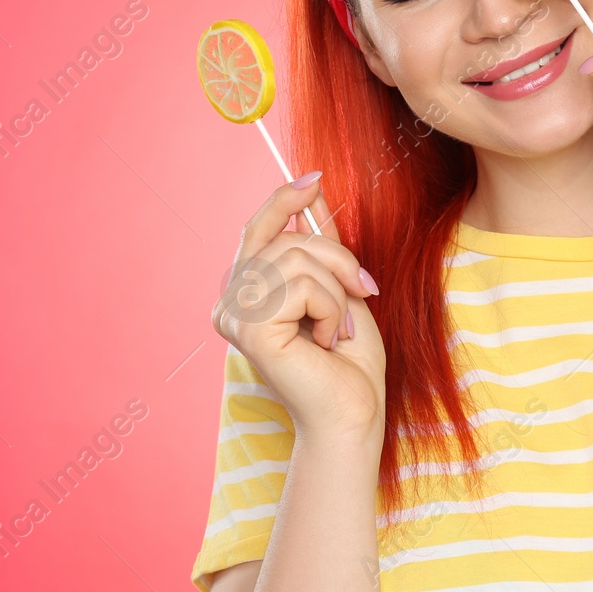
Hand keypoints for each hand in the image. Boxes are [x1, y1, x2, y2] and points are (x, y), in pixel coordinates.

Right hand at [211, 176, 386, 444]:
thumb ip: (319, 242)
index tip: (315, 177)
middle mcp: (229, 303)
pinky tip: (330, 340)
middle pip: (285, 238)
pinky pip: (303, 286)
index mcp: (245, 293)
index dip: (283, 199)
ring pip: (297, 258)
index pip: (257, 229)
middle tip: (363, 290)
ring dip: (337, 289)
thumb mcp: (337, 286)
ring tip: (341, 326)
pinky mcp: (250, 329)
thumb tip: (312, 188)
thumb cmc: (348, 361)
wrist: (353, 414)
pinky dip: (332, 308)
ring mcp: (235, 316)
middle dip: (336, 257)